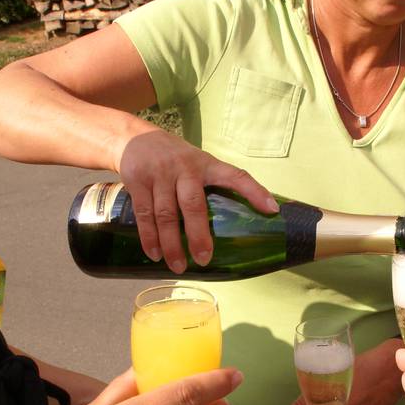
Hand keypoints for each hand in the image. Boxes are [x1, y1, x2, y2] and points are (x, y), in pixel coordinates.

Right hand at [119, 129, 277, 271]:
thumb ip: (214, 185)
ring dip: (171, 243)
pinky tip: (155, 254)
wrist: (133, 138)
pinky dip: (149, 237)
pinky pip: (144, 214)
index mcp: (207, 165)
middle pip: (193, 204)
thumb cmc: (175, 159)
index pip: (236, 175)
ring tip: (178, 266)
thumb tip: (241, 219)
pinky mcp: (137, 180)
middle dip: (199, 234)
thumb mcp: (198, 163)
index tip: (272, 210)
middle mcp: (185, 168)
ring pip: (165, 214)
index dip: (254, 191)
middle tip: (204, 259)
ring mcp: (159, 174)